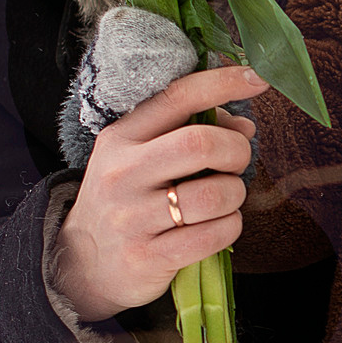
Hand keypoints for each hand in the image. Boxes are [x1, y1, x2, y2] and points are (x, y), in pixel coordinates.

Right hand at [52, 64, 266, 322]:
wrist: (83, 264)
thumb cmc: (126, 202)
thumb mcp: (141, 159)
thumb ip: (188, 133)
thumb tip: (244, 127)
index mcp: (121, 138)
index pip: (178, 97)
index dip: (224, 83)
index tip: (258, 78)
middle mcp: (122, 172)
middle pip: (200, 144)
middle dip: (236, 151)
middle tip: (236, 164)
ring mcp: (132, 217)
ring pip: (215, 194)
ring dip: (236, 195)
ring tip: (225, 200)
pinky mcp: (148, 256)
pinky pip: (213, 236)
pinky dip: (230, 227)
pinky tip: (219, 226)